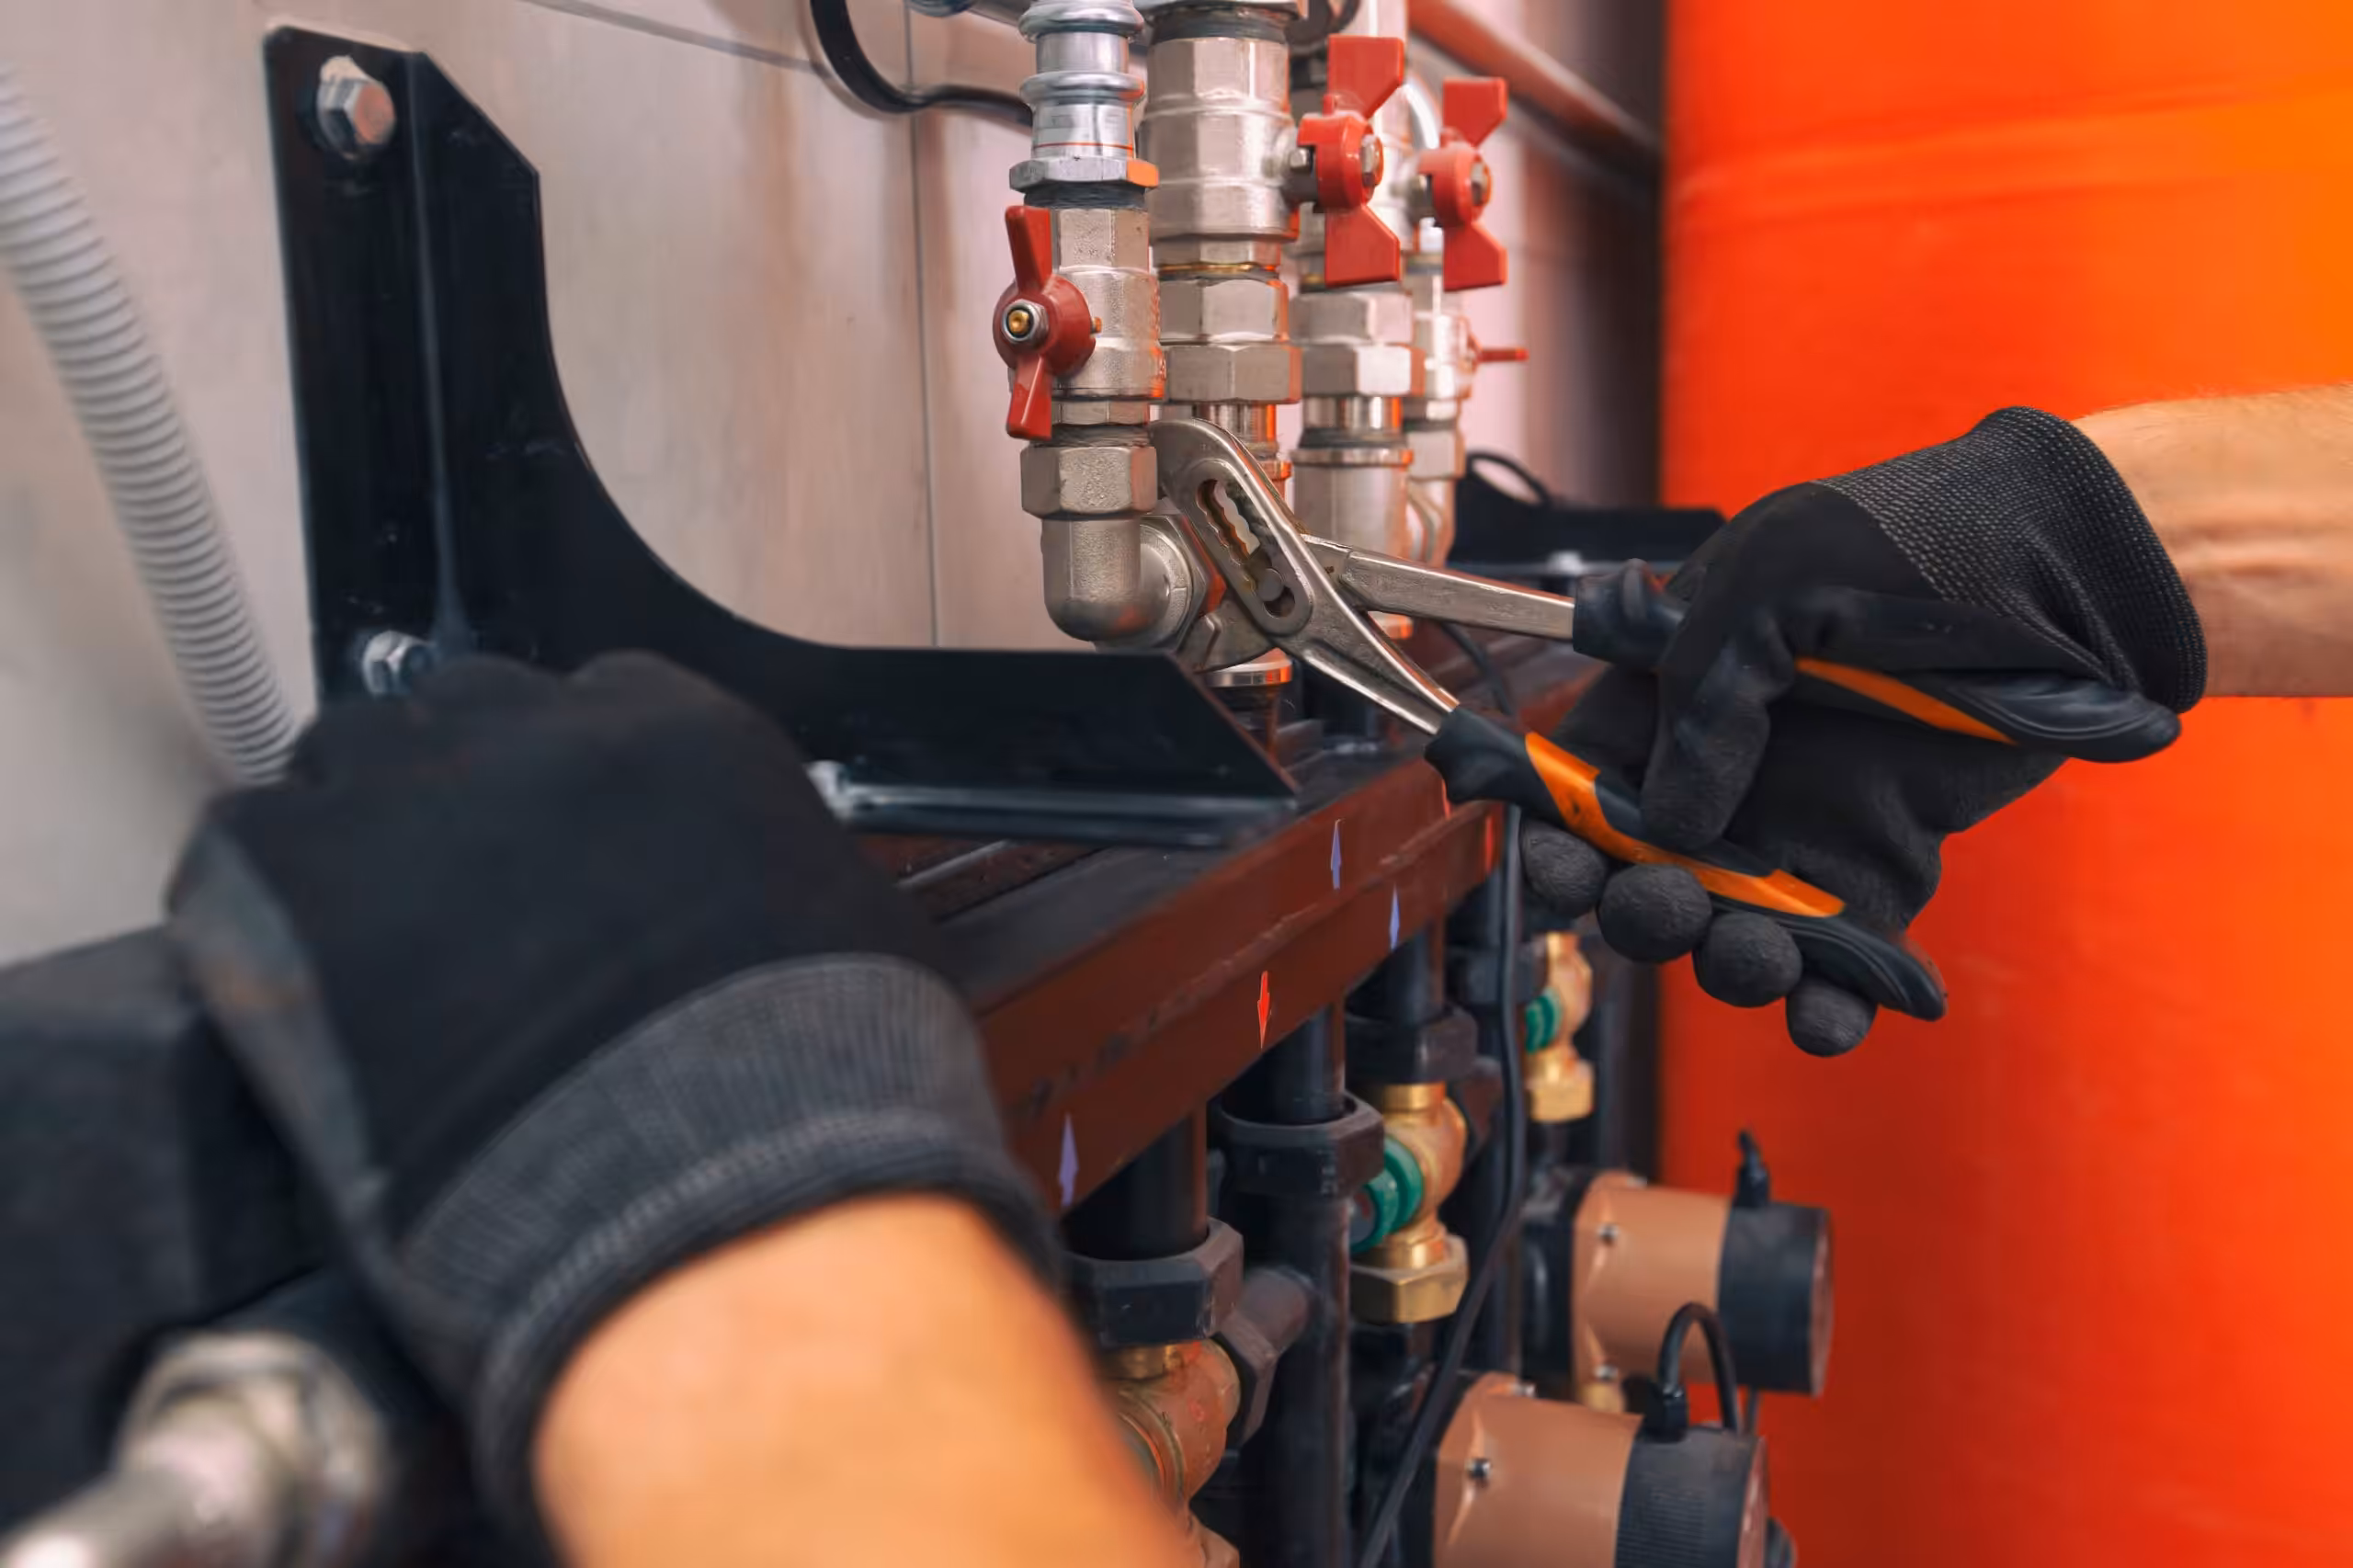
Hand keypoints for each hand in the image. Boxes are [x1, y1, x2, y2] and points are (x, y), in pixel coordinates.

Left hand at [166, 655, 1054, 1535]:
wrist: (710, 1210)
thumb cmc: (803, 1100)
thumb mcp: (852, 950)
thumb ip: (783, 887)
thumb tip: (768, 916)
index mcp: (682, 737)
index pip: (593, 704)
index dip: (568, 784)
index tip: (562, 846)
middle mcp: (543, 738)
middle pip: (460, 714)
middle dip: (460, 799)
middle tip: (466, 908)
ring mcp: (411, 799)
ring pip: (344, 762)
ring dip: (357, 840)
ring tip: (379, 959)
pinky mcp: (295, 881)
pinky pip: (242, 846)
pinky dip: (263, 909)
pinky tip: (308, 993)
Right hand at [1527, 408, 2204, 1053]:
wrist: (2057, 573)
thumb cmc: (1900, 546)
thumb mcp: (1772, 584)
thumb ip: (1704, 696)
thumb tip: (1675, 828)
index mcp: (1669, 697)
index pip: (1579, 784)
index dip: (1554, 835)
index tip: (1560, 870)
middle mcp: (1722, 776)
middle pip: (1641, 878)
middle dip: (1638, 911)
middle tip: (1668, 902)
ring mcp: (1801, 833)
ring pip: (1732, 935)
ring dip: (1728, 967)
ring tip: (1762, 957)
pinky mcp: (1883, 876)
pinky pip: (1840, 967)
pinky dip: (1826, 1011)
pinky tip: (1825, 1020)